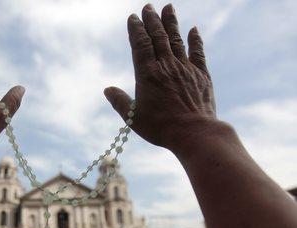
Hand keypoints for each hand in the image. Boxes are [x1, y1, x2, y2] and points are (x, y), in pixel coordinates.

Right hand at [104, 4, 219, 150]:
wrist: (194, 132)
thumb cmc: (161, 127)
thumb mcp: (134, 118)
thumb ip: (120, 102)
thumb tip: (107, 90)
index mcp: (147, 75)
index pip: (140, 44)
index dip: (136, 29)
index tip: (133, 17)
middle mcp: (166, 66)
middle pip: (158, 37)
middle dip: (152, 20)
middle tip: (148, 6)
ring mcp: (185, 68)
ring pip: (176, 40)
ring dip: (171, 23)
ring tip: (168, 8)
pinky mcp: (201, 75)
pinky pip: (197, 52)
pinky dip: (195, 39)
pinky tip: (193, 29)